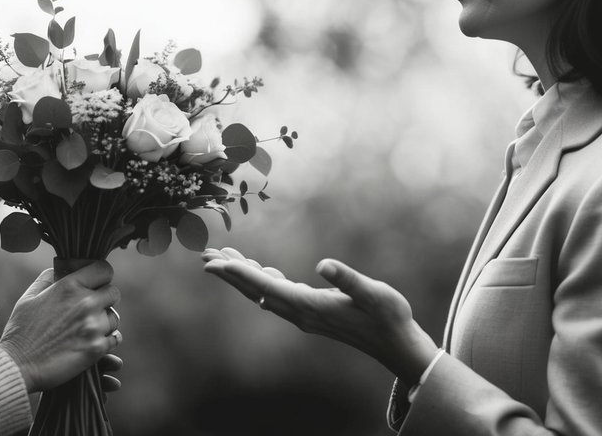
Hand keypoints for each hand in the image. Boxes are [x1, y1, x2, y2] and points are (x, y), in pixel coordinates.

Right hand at [0, 261, 121, 393]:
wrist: (18, 366)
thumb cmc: (21, 331)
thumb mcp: (29, 297)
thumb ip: (48, 279)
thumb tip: (62, 269)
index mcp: (69, 286)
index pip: (104, 269)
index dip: (101, 275)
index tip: (96, 283)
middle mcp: (85, 303)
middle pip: (114, 293)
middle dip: (105, 299)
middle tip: (92, 309)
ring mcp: (93, 327)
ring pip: (114, 318)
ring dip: (104, 322)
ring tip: (88, 329)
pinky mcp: (96, 349)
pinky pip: (114, 339)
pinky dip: (106, 341)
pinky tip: (93, 342)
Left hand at [201, 247, 436, 383]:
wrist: (397, 345)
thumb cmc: (390, 317)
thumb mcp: (374, 293)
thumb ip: (348, 279)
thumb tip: (323, 264)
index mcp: (311, 306)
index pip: (267, 287)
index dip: (240, 273)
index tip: (215, 264)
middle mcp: (302, 313)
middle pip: (257, 290)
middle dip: (230, 273)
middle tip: (204, 256)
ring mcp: (305, 315)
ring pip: (264, 292)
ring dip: (242, 275)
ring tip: (222, 258)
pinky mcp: (312, 313)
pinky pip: (278, 294)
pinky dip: (261, 279)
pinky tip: (257, 270)